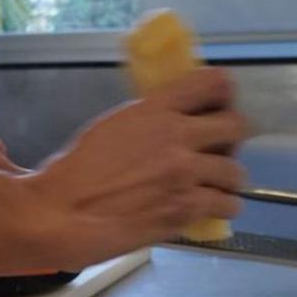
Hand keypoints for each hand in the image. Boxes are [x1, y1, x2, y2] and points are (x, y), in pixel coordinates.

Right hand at [0, 68, 248, 280]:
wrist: (60, 213)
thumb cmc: (71, 174)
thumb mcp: (108, 129)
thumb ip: (145, 123)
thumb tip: (166, 126)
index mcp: (153, 110)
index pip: (213, 83)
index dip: (223, 95)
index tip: (217, 109)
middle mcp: (175, 136)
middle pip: (237, 126)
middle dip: (230, 142)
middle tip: (216, 154)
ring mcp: (184, 173)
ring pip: (235, 172)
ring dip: (225, 182)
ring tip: (211, 189)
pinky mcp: (186, 208)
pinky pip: (227, 205)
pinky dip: (220, 209)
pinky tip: (206, 210)